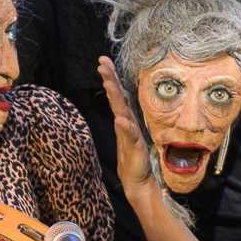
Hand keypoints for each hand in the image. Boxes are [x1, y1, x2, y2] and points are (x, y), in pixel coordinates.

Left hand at [98, 56, 156, 205]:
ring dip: (116, 96)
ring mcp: (132, 132)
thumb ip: (122, 118)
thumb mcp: (124, 133)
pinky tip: (120, 120)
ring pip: (123, 111)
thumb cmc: (131, 155)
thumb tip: (119, 102)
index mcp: (124, 117)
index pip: (116, 94)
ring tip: (108, 82)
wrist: (138, 178)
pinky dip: (125, 126)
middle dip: (111, 79)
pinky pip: (130, 134)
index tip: (103, 61)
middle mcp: (128, 121)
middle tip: (103, 64)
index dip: (111, 78)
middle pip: (119, 97)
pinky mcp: (135, 145)